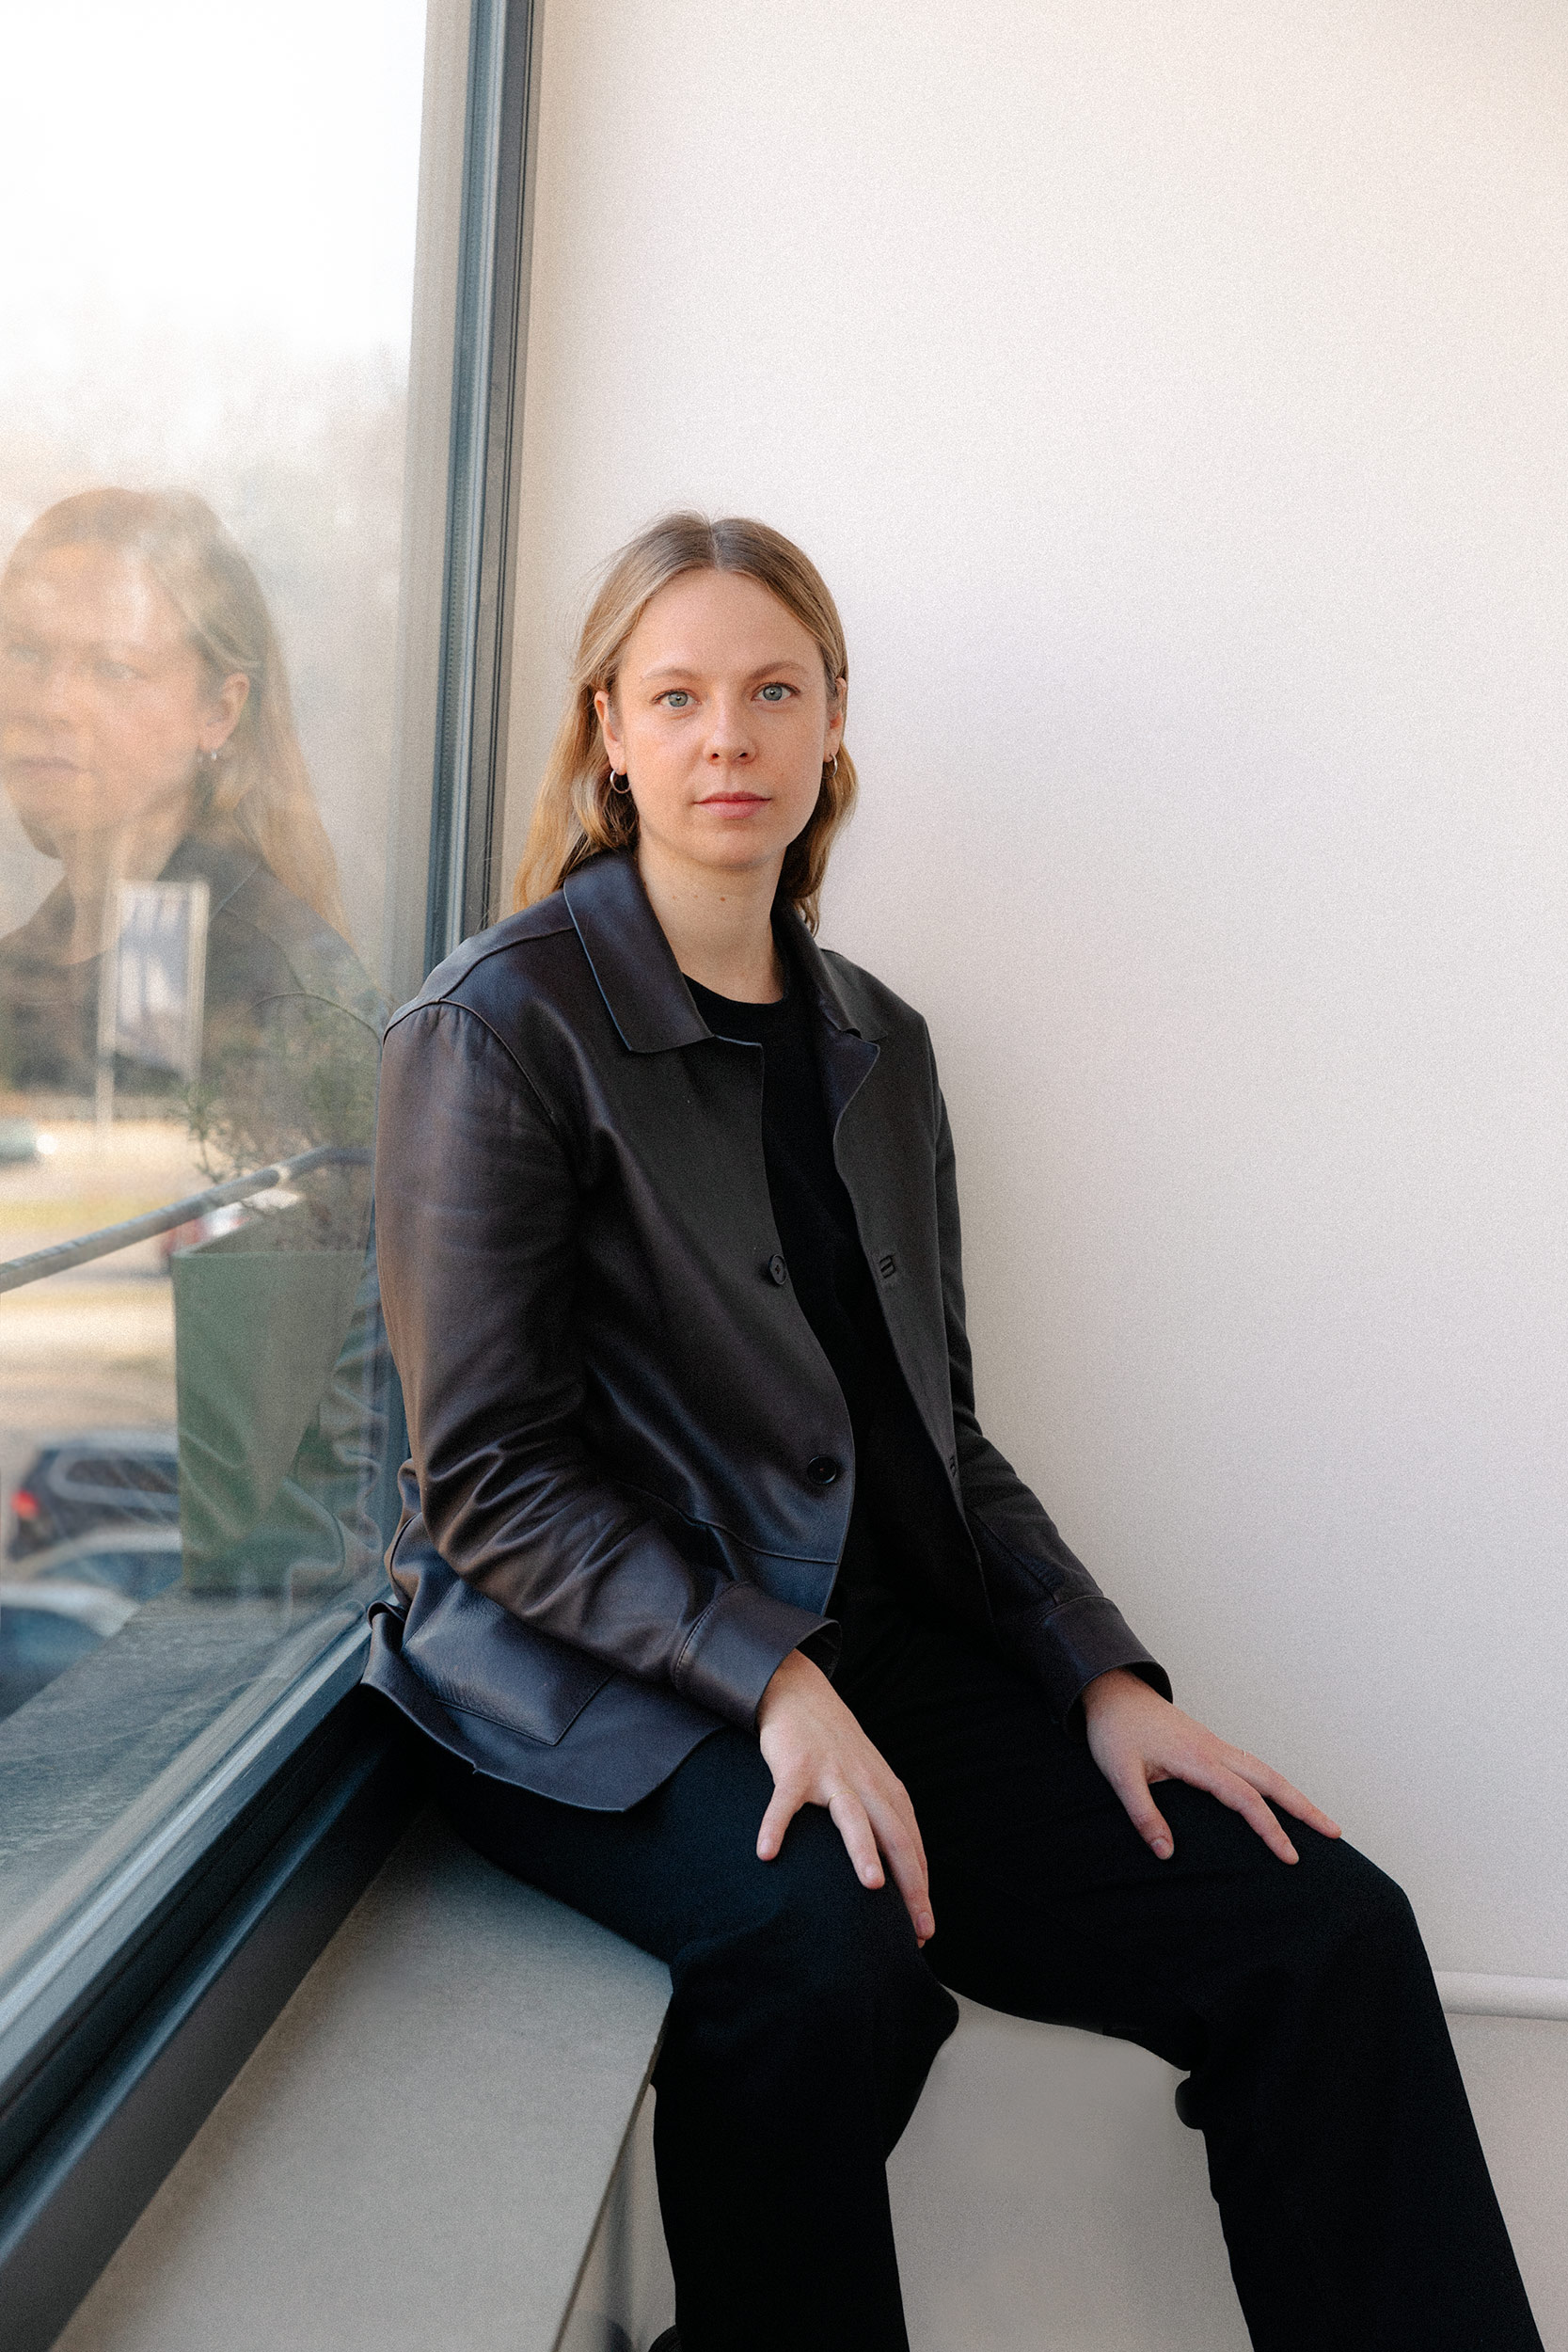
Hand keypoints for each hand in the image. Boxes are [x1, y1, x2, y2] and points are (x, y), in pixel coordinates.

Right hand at [755, 1649, 934, 1944]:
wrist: (802, 1694)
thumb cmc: (837, 1749)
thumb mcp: (869, 1780)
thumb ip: (882, 1818)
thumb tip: (894, 1874)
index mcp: (887, 1791)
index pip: (911, 1844)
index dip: (920, 1886)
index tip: (925, 1928)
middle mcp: (866, 1783)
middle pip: (894, 1835)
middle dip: (910, 1882)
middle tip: (917, 1925)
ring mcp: (831, 1774)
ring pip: (851, 1815)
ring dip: (862, 1849)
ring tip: (872, 1884)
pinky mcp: (795, 1767)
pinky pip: (785, 1801)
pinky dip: (776, 1825)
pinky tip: (767, 1853)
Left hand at [1081, 1668, 1340, 1864]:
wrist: (1111, 1691)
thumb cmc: (1114, 1731)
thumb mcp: (1119, 1774)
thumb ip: (1143, 1814)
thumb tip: (1166, 1854)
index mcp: (1196, 1758)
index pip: (1244, 1798)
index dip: (1270, 1828)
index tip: (1290, 1856)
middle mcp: (1213, 1749)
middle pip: (1270, 1779)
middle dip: (1303, 1806)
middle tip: (1335, 1833)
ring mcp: (1214, 1745)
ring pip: (1264, 1770)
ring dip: (1293, 1794)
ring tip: (1320, 1820)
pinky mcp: (1209, 1745)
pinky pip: (1250, 1766)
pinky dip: (1273, 1784)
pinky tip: (1278, 1800)